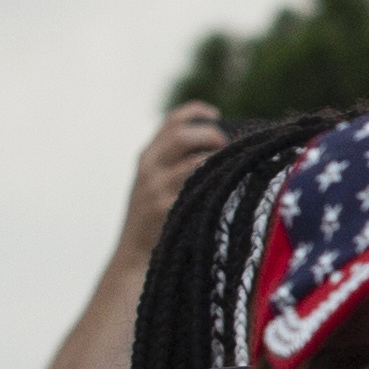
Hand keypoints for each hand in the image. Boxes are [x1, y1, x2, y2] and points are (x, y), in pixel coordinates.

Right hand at [125, 105, 229, 250]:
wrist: (132, 256)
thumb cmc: (153, 219)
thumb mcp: (153, 184)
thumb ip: (174, 163)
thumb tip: (220, 144)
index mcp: (147, 157)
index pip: (170, 122)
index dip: (195, 112)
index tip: (217, 115)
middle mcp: (149, 168)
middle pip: (181, 135)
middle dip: (211, 134)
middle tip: (230, 144)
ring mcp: (157, 189)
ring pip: (193, 162)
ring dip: (219, 160)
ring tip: (236, 165)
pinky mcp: (167, 209)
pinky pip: (198, 189)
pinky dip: (216, 183)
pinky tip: (231, 186)